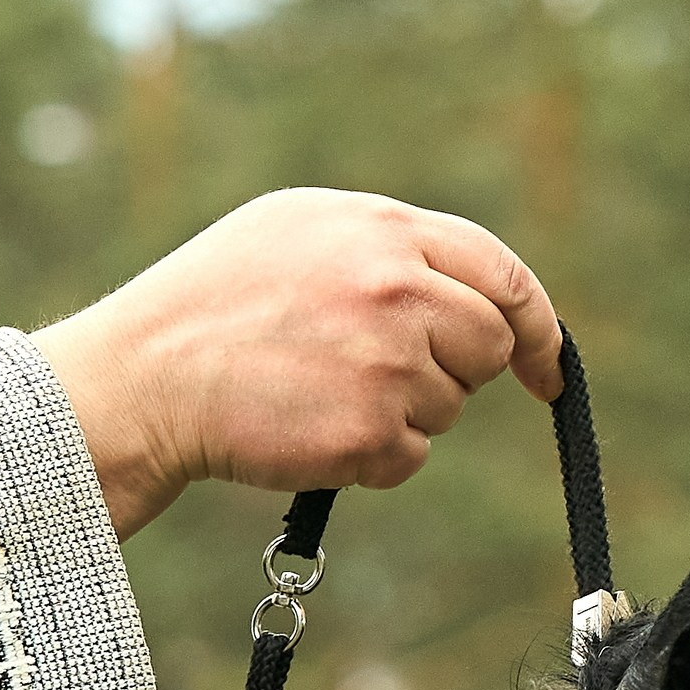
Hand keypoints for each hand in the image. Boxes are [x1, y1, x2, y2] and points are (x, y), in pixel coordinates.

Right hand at [37, 191, 562, 535]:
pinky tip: (307, 430)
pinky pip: (408, 459)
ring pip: (446, 408)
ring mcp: (388, 362)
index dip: (535, 327)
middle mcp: (397, 288)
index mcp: (383, 230)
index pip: (502, 274)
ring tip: (314, 391)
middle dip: (455, 372)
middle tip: (385, 380)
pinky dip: (369, 459)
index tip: (545, 368)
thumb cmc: (211, 306)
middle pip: (486, 346)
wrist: (143, 377)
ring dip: (398, 413)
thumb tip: (466, 287)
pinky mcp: (370, 432)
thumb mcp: (298, 233)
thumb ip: (386, 246)